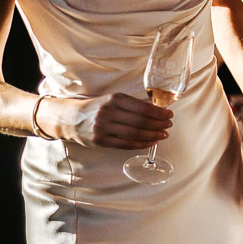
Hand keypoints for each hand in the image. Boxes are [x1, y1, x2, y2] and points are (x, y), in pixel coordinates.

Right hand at [53, 93, 171, 148]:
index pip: (143, 107)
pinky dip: (141, 144)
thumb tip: (159, 110)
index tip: (169, 114)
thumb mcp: (113, 100)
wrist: (73, 118)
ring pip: (135, 134)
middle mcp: (109, 112)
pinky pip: (126, 144)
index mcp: (115, 99)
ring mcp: (104, 127)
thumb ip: (133, 104)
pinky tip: (151, 142)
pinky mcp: (101, 141)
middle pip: (141, 121)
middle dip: (159, 124)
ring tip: (163, 135)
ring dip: (153, 135)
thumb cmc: (99, 108)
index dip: (159, 113)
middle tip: (169, 125)